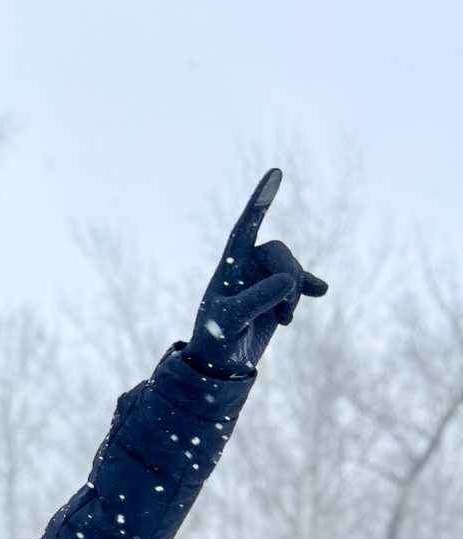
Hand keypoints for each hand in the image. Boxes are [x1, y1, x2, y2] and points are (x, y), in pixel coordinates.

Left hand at [186, 169, 327, 377]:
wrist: (221, 365)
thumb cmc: (216, 341)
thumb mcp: (232, 321)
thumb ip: (257, 299)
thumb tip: (288, 280)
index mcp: (230, 264)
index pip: (247, 226)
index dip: (260, 201)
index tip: (275, 172)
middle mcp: (248, 265)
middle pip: (279, 252)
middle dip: (288, 276)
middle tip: (285, 310)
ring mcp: (265, 279)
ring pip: (292, 270)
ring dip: (294, 294)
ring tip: (285, 320)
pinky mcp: (279, 295)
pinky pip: (302, 282)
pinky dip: (309, 287)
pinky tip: (321, 291)